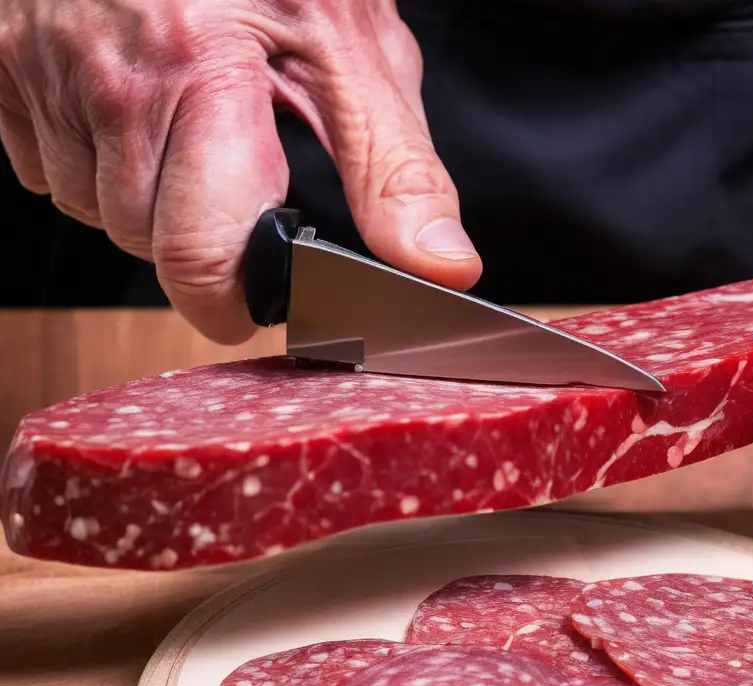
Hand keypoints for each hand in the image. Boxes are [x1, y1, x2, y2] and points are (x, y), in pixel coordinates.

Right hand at [0, 0, 480, 342]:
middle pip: (145, 242)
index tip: (260, 295)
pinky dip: (95, 157)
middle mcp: (108, 78)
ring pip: (95, 208)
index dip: (232, 300)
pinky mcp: (2, 65)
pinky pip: (48, 163)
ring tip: (185, 123)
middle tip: (232, 174)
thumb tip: (439, 266)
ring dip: (144, 194)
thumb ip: (394, 172)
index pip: (197, 256)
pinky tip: (133, 109)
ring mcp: (40, 68)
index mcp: (200, 74)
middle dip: (197, 238)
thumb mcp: (353, 50)